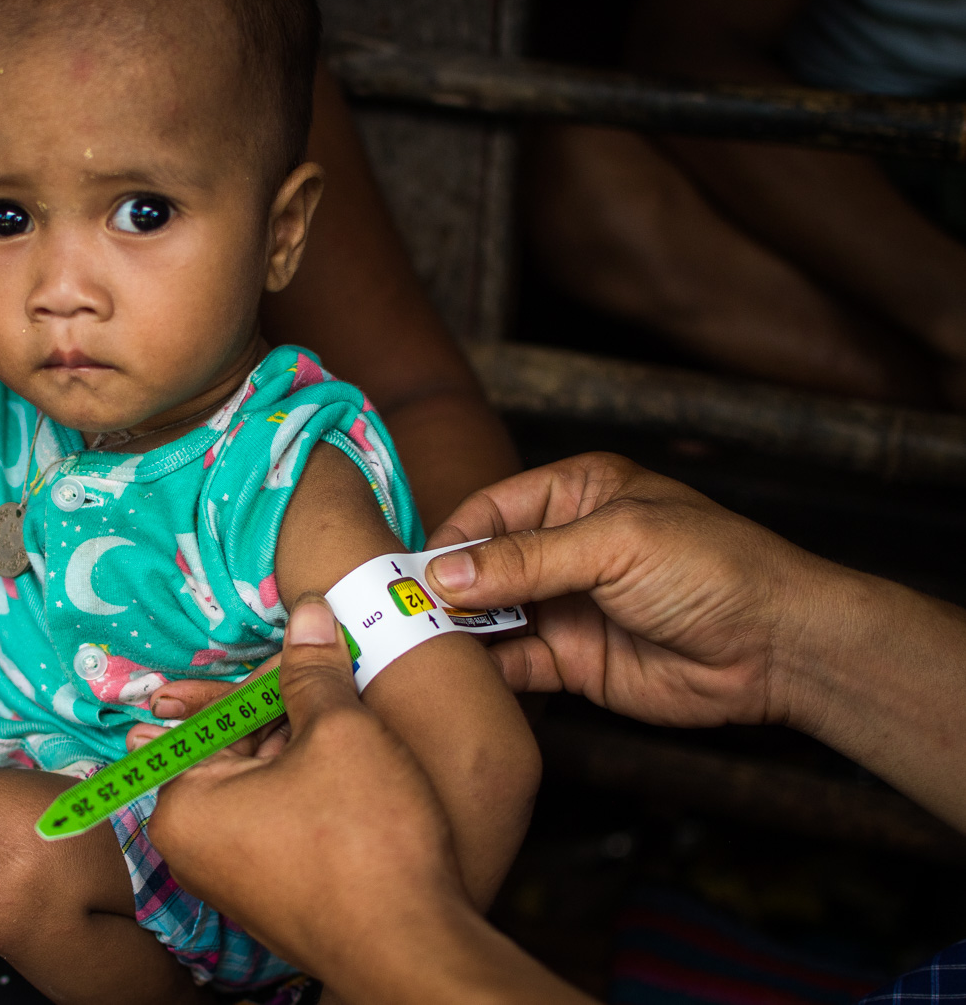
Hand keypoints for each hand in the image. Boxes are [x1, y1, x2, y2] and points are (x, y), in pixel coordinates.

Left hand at [144, 598, 467, 994]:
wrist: (415, 946)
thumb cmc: (368, 843)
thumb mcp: (340, 731)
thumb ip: (313, 669)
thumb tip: (307, 612)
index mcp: (184, 805)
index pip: (214, 714)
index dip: (272, 675)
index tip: (311, 650)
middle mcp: (192, 847)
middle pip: (234, 748)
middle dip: (288, 711)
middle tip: (337, 680)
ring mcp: (232, 875)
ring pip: (263, 781)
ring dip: (304, 748)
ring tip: (355, 726)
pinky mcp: (271, 892)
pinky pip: (280, 818)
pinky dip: (311, 789)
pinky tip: (356, 773)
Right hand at [423, 452, 841, 729]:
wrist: (780, 648)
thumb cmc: (714, 568)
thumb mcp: (615, 544)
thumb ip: (527, 560)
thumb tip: (444, 573)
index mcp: (575, 494)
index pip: (489, 510)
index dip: (449, 540)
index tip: (410, 574)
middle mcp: (564, 548)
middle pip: (481, 566)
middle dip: (442, 590)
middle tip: (397, 616)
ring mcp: (566, 606)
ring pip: (491, 618)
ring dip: (457, 634)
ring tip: (414, 650)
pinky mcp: (573, 662)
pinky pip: (515, 665)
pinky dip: (485, 674)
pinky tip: (455, 681)